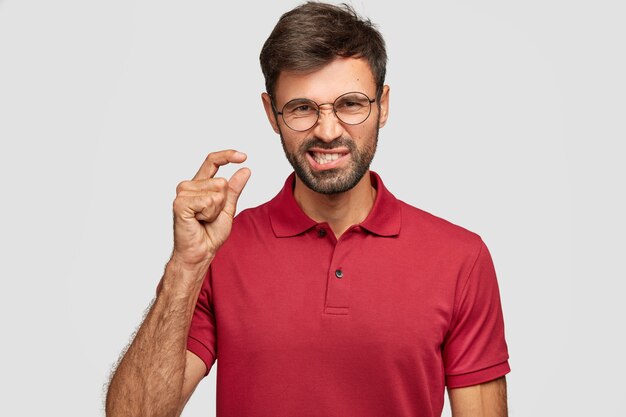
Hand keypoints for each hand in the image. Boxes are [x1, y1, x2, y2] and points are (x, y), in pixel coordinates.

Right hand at [171, 150, 250, 269]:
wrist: (201, 251)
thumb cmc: (210, 233)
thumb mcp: (228, 208)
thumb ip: (234, 189)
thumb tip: (245, 170)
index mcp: (199, 184)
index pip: (212, 161)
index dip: (227, 155)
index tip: (243, 156)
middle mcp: (189, 186)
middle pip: (221, 181)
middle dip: (223, 202)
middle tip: (210, 216)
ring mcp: (182, 193)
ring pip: (216, 191)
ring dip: (215, 209)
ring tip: (203, 219)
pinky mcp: (180, 203)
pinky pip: (208, 201)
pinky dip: (209, 213)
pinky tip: (198, 220)